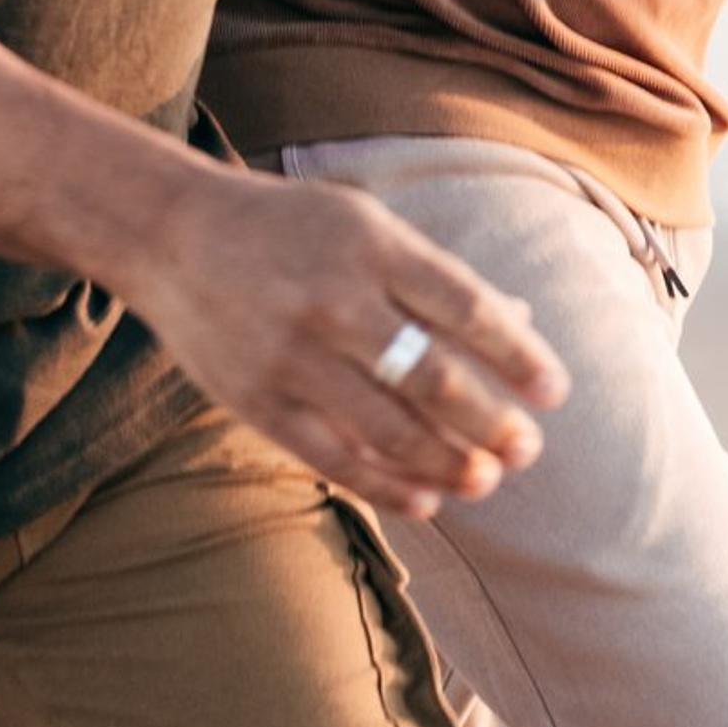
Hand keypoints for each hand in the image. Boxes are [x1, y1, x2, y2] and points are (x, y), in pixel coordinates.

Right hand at [109, 166, 571, 521]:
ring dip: (446, 463)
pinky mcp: (254, 398)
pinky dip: (384, 484)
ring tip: (485, 480)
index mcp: (372, 245)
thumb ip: (435, 278)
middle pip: (432, 376)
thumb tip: (519, 324)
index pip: (466, 307)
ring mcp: (290, 354)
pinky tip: (425, 500)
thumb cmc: (291, 229)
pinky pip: (330, 456)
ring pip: (386, 427)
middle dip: (489, 423)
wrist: (172, 232)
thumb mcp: (366, 225)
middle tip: (527, 450)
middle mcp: (333, 299)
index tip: (555, 393)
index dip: (517, 356)